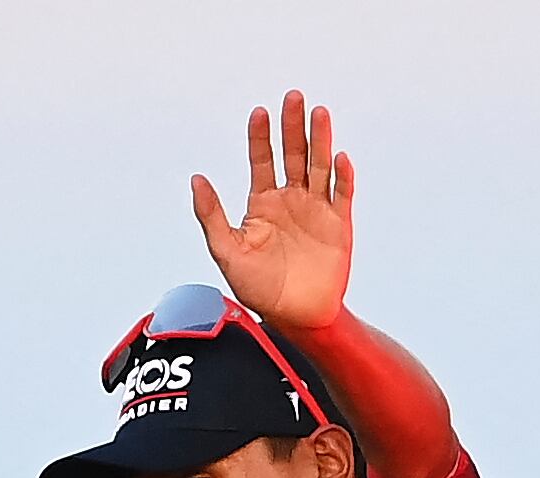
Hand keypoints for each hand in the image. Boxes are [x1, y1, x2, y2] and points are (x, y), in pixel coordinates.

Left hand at [191, 91, 355, 333]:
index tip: (259, 113)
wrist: (296, 318)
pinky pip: (342, 194)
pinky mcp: (339, 225)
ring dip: (320, 140)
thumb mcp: (227, 252)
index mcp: (264, 203)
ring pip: (319, 166)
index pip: (262, 160)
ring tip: (319, 113)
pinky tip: (339, 158)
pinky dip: (343, 176)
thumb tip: (196, 179)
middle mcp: (291, 200)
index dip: (260, 136)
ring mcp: (317, 210)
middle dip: (293, 126)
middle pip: (294, 154)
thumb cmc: (260, 290)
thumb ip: (212, 216)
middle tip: (293, 97)